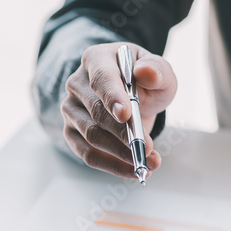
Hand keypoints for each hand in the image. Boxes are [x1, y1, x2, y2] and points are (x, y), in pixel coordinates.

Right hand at [61, 42, 176, 178]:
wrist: (134, 95)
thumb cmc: (145, 81)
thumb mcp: (159, 71)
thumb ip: (157, 69)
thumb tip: (146, 73)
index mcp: (97, 59)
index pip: (101, 78)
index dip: (112, 97)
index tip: (126, 115)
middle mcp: (77, 84)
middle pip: (96, 111)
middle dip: (123, 133)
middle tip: (147, 147)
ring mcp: (71, 109)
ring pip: (92, 136)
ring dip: (121, 153)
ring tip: (148, 162)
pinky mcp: (72, 133)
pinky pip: (88, 154)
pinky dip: (112, 166)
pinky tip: (133, 171)